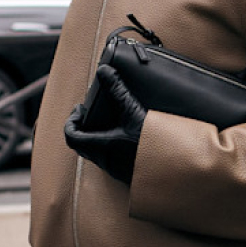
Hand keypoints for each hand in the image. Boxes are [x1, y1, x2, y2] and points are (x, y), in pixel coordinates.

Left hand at [64, 66, 147, 183]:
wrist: (174, 165)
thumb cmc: (151, 142)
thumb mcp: (133, 111)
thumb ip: (117, 90)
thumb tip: (104, 71)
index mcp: (100, 146)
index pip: (71, 136)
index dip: (71, 121)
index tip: (80, 111)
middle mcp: (104, 160)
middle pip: (81, 145)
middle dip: (82, 128)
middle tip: (89, 114)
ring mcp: (115, 170)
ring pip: (95, 154)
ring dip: (95, 138)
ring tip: (106, 124)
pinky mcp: (126, 175)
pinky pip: (109, 160)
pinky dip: (108, 147)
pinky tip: (122, 138)